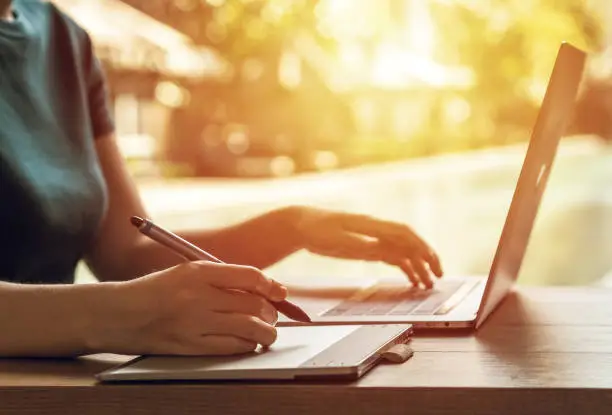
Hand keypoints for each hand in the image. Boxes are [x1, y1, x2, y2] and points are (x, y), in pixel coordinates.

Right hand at [90, 261, 286, 355]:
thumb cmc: (154, 291)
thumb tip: (260, 288)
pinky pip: (232, 348)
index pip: (248, 276)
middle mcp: (198, 296)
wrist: (116, 314)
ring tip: (267, 331)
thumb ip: (219, 278)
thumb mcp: (185, 273)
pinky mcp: (190, 346)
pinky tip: (248, 343)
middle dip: (270, 311)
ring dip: (266, 331)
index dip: (270, 285)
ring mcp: (194, 323)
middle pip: (253, 303)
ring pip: (249, 328)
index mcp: (197, 272)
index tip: (279, 292)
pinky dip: (247, 345)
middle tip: (272, 315)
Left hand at [292, 207, 442, 287]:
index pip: (403, 234)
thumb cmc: (317, 229)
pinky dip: (404, 266)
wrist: (303, 224)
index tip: (432, 262)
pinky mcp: (369, 245)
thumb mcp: (335, 239)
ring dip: (417, 266)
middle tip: (438, 277)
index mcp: (371, 225)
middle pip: (409, 242)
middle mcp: (377, 230)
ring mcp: (374, 237)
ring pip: (403, 251)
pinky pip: (392, 255)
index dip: (420, 247)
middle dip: (426, 259)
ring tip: (427, 284)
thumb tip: (383, 250)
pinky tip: (410, 278)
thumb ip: (360, 245)